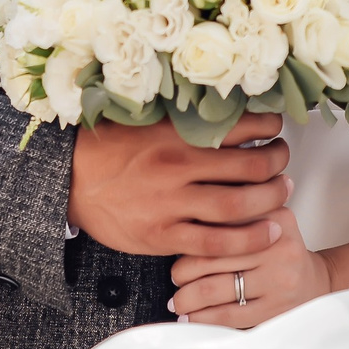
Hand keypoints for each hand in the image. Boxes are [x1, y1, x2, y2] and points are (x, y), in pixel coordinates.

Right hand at [67, 113, 287, 256]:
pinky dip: (248, 239)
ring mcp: (171, 203)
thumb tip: (224, 106)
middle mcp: (177, 166)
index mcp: (175, 132)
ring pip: (238, 204)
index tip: (276, 127)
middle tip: (283, 159)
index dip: (269, 126)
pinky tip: (268, 232)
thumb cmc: (106, 148)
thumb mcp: (143, 119)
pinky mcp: (163, 235)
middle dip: (277, 162)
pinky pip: (215, 242)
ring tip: (283, 191)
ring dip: (271, 198)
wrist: (66, 181)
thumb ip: (182, 117)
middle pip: (249, 165)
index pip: (240, 124)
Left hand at [169, 204, 329, 327]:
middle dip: (182, 271)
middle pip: (211, 255)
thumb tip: (180, 222)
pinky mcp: (275, 309)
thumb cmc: (277, 251)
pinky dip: (201, 318)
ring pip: (214, 288)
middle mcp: (278, 245)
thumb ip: (233, 214)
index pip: (217, 222)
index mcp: (274, 216)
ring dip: (186, 297)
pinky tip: (190, 318)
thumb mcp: (266, 221)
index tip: (177, 244)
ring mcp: (278, 279)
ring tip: (178, 300)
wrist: (315, 283)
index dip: (190, 236)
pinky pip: (227, 315)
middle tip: (175, 277)